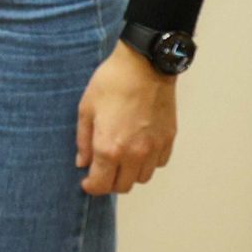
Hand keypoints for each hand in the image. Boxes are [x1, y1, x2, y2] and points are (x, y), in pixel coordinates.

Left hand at [76, 41, 176, 195]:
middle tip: (102, 170)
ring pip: (142, 177)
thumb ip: (83, 140)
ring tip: (121, 158)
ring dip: (130, 174)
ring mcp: (154, 148)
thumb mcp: (86, 109)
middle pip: (123, 186)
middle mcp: (134, 154)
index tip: (87, 182)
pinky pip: (159, 163)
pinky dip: (148, 162)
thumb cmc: (111, 83)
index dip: (91, 187)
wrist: (144, 65)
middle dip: (109, 183)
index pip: (101, 185)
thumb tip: (83, 162)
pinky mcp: (168, 139)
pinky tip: (139, 148)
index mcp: (109, 148)